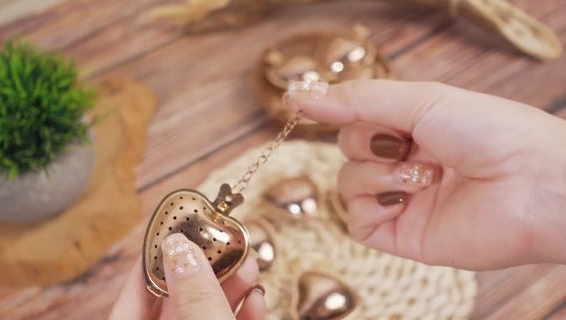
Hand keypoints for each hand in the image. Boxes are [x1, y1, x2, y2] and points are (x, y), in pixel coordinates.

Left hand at [108, 233, 265, 319]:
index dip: (151, 260)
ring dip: (230, 288)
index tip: (172, 232)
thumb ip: (196, 297)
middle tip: (221, 241)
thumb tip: (180, 247)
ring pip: (204, 312)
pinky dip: (242, 313)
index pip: (131, 297)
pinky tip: (256, 297)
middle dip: (203, 269)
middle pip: (176, 300)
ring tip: (249, 263)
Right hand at [285, 79, 565, 270]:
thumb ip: (356, 100)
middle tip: (406, 144)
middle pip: (347, 150)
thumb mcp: (418, 100)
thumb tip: (296, 96)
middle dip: (369, 143)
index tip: (311, 105)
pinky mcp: (401, 235)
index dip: (344, 113)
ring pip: (347, 185)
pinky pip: (356, 221)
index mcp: (411, 128)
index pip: (355, 118)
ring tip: (422, 175)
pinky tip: (404, 200)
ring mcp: (401, 200)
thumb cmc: (487, 132)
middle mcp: (403, 162)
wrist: (530, 184)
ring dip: (377, 174)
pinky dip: (372, 206)